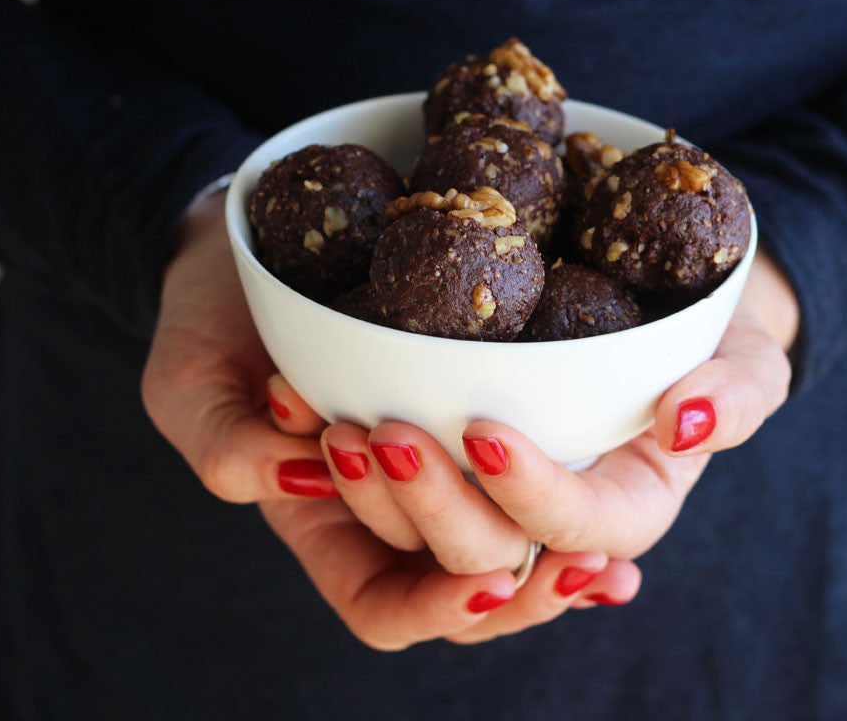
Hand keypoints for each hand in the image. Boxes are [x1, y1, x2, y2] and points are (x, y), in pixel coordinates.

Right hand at [141, 191, 634, 649]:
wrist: (270, 237)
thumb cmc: (213, 317)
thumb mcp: (188, 380)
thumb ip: (221, 442)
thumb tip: (296, 473)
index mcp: (328, 526)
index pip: (386, 606)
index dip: (441, 609)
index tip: (488, 578)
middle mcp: (403, 507)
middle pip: (469, 577)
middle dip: (497, 552)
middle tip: (525, 509)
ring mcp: (453, 456)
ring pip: (521, 533)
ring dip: (560, 539)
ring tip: (595, 537)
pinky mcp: (498, 396)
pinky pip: (557, 453)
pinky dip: (595, 476)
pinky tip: (657, 458)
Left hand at [316, 252, 796, 614]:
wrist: (644, 289)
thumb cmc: (705, 330)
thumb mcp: (745, 351)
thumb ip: (738, 392)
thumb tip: (685, 422)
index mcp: (617, 508)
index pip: (573, 531)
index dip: (529, 496)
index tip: (488, 430)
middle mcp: (540, 513)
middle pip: (479, 554)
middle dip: (428, 509)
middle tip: (384, 435)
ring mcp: (480, 490)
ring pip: (412, 538)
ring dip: (368, 493)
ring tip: (331, 426)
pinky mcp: (432, 456)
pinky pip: (374, 488)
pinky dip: (333, 457)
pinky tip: (300, 406)